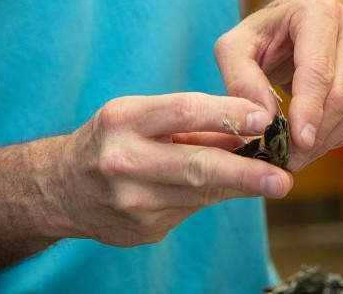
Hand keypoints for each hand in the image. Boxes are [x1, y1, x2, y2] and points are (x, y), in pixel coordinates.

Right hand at [47, 92, 292, 246]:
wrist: (59, 188)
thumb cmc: (112, 138)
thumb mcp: (140, 115)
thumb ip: (192, 122)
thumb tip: (252, 127)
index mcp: (124, 120)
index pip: (185, 111)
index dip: (229, 114)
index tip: (265, 119)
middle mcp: (123, 161)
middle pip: (196, 165)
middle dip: (246, 173)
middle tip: (283, 178)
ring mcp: (131, 202)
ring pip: (199, 194)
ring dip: (240, 187)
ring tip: (272, 180)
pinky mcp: (141, 231)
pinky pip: (189, 212)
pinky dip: (208, 198)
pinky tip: (218, 189)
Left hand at [214, 0, 342, 170]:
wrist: (299, 23)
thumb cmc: (266, 35)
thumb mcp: (235, 48)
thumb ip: (241, 81)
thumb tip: (264, 120)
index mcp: (318, 10)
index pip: (318, 70)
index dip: (309, 111)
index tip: (297, 143)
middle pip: (341, 94)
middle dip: (315, 134)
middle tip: (289, 157)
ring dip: (329, 140)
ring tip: (300, 152)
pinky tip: (320, 139)